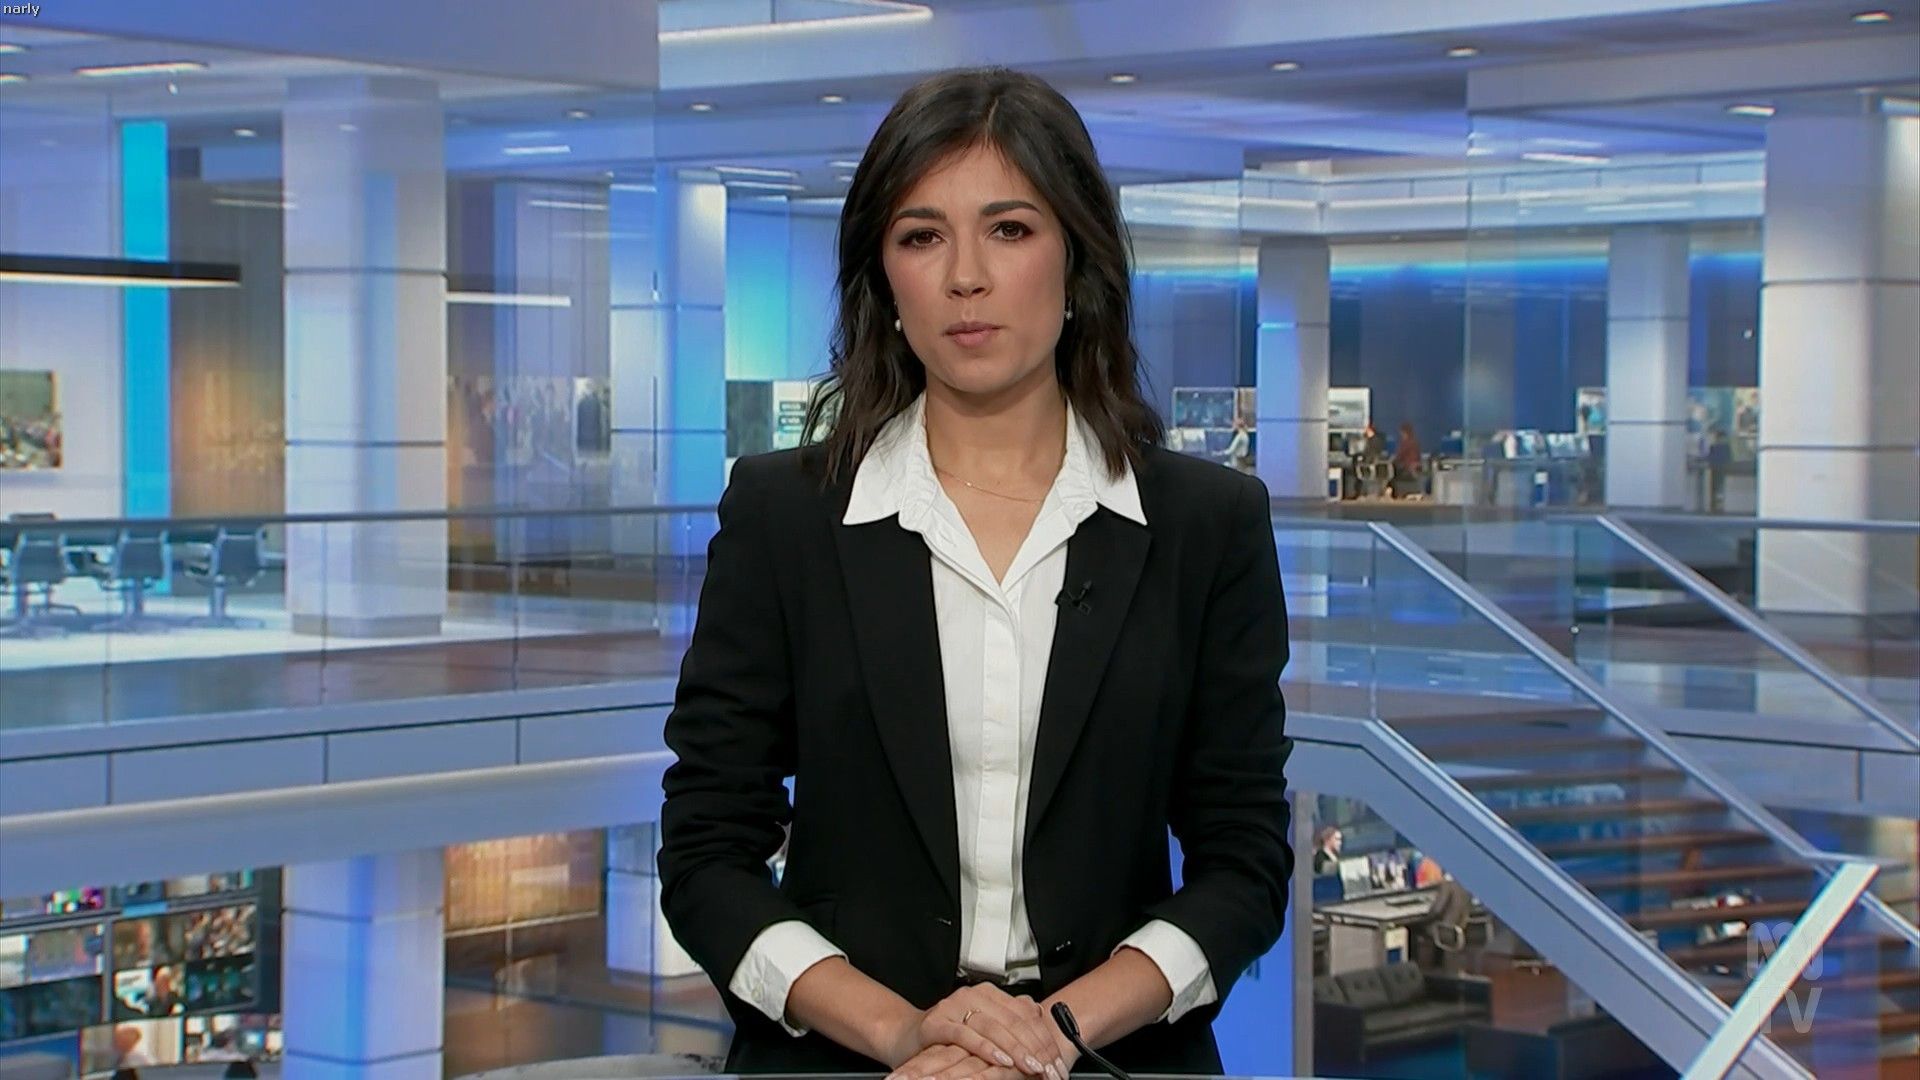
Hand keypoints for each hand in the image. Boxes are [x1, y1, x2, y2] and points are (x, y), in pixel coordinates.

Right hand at [881, 984, 1069, 1078]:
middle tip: (1050, 1070)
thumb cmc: (950, 1034)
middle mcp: (973, 995)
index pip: (1026, 1015)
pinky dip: (986, 1048)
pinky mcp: (937, 1023)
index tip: (1057, 1063)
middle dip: (1035, 1049)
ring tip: (1032, 1067)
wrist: (907, 1036)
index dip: (1045, 1040)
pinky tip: (1001, 1060)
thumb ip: (1011, 1018)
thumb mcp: (984, 1025)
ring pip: (993, 1027)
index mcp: (990, 994)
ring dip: (1016, 1050)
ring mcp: (954, 1006)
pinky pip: (966, 1035)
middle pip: (1014, 1021)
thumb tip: (1040, 1012)